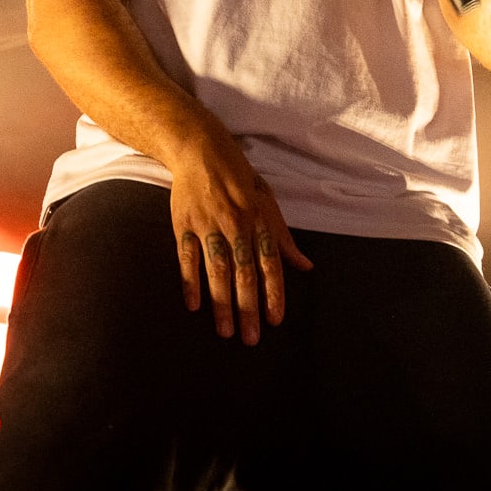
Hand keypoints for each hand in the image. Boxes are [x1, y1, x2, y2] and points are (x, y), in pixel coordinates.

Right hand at [170, 135, 312, 343]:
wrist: (201, 151)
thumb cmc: (240, 179)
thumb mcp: (268, 202)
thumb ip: (283, 238)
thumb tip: (306, 266)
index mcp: (259, 220)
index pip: (270, 263)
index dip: (273, 292)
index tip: (275, 320)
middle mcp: (235, 224)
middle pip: (243, 272)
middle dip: (248, 307)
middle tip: (251, 338)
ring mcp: (208, 225)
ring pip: (216, 270)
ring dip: (221, 302)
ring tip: (225, 331)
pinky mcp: (184, 224)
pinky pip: (187, 258)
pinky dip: (190, 282)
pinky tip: (194, 306)